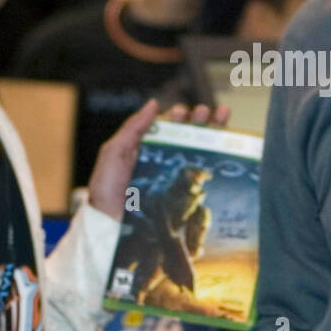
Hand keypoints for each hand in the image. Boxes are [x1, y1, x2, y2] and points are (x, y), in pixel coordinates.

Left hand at [88, 101, 230, 220]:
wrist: (110, 226)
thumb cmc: (106, 190)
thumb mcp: (114, 153)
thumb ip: (133, 127)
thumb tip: (153, 104)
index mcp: (148, 150)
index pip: (169, 129)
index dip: (179, 118)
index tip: (183, 111)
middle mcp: (164, 164)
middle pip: (189, 138)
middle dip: (200, 122)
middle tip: (206, 111)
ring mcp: (176, 181)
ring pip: (200, 154)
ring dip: (213, 134)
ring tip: (221, 118)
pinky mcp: (185, 199)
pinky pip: (204, 181)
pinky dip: (216, 165)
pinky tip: (224, 151)